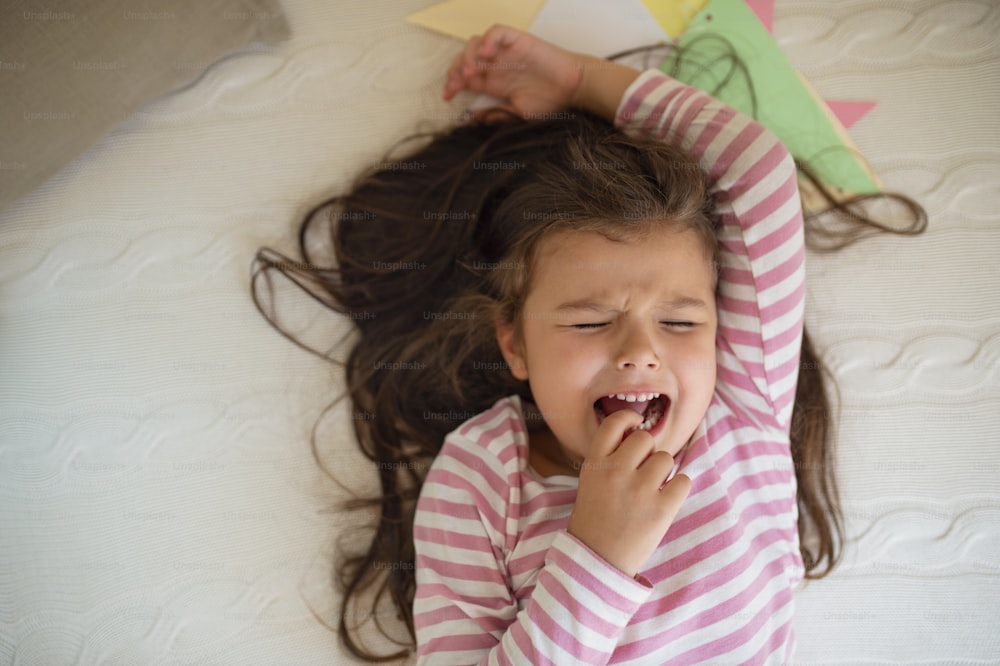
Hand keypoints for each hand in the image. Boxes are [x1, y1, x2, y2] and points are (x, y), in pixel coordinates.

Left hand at [443, 24, 583, 117]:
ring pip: (476, 43)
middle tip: (456, 85)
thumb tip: (475, 120)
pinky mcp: (517, 40)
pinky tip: (486, 54)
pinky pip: (496, 32)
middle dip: (455, 70)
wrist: (572, 88)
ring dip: (468, 56)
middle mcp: (496, 64)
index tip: (447, 97)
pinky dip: (488, 40)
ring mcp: (505, 51)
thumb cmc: (550, 100)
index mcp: (493, 81)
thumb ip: (498, 115)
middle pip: (465, 58)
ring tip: (470, 73)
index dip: (452, 84)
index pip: (464, 77)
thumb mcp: (519, 113)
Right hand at [566, 410, 690, 577]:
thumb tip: (640, 437)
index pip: (613, 423)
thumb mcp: (590, 482)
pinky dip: (678, 489)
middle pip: (645, 439)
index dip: (629, 419)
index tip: (636, 425)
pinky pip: (683, 481)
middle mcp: (616, 472)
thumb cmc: (596, 519)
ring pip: (666, 459)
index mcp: (595, 464)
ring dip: (663, 472)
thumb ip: (610, 459)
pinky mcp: (661, 509)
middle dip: (648, 452)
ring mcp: (639, 490)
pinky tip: (666, 500)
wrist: (597, 560)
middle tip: (643, 472)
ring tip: (652, 491)